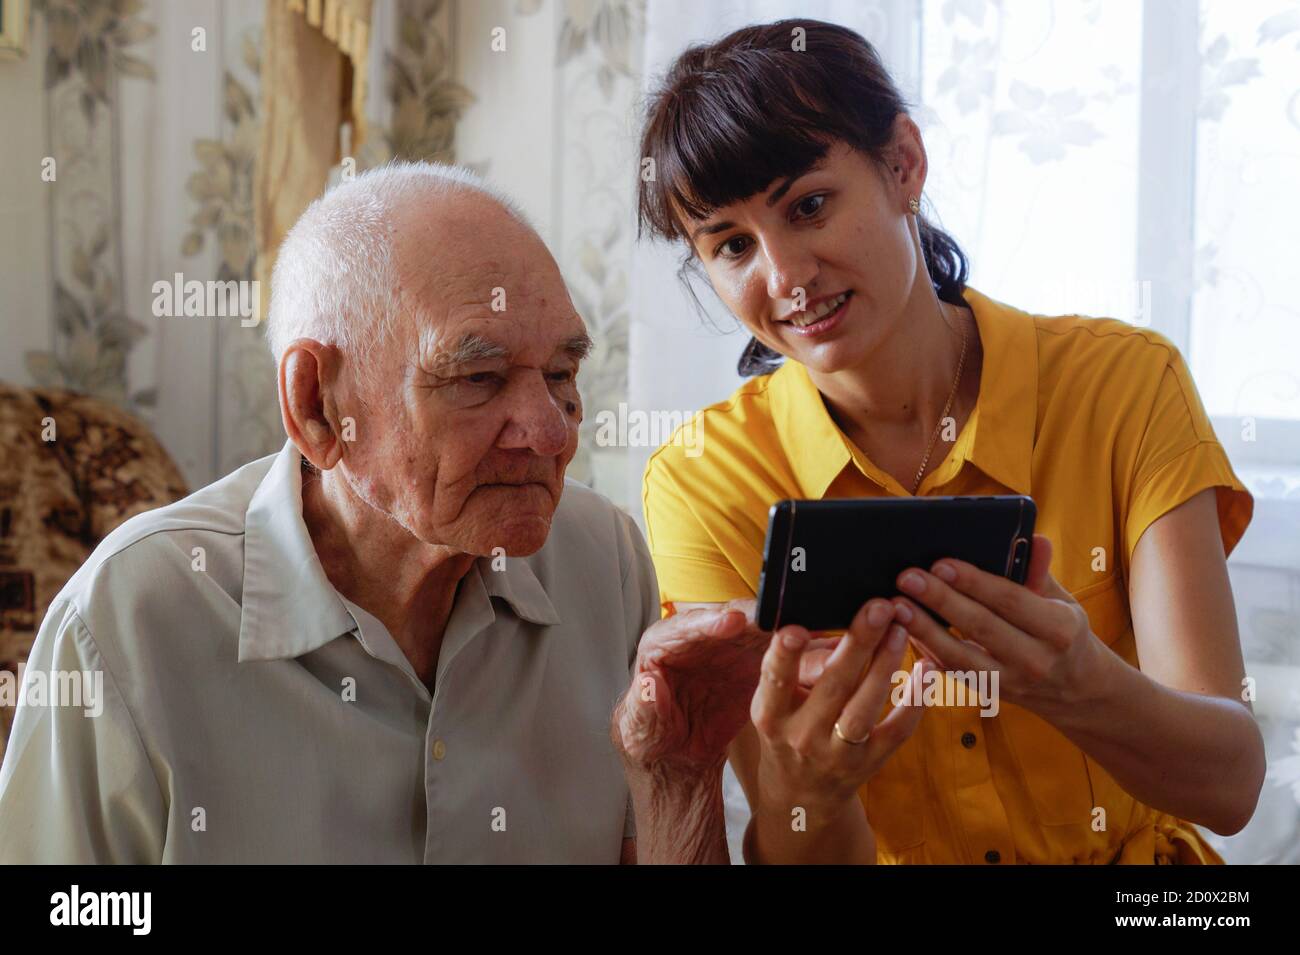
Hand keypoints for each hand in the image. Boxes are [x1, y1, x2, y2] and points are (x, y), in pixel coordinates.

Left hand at [613, 600, 841, 775]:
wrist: (678, 758)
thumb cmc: (651, 739)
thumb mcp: (641, 733)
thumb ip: (644, 709)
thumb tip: (648, 685)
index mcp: (661, 646)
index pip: (685, 627)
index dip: (710, 622)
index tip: (733, 621)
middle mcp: (697, 638)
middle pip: (732, 620)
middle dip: (763, 621)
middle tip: (790, 624)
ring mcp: (728, 648)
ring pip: (763, 634)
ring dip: (793, 637)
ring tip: (822, 641)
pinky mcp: (754, 663)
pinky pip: (782, 655)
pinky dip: (805, 657)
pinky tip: (831, 657)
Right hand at [749, 598, 928, 824]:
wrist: (800, 794)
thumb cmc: (787, 727)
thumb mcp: (775, 702)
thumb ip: (795, 666)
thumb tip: (832, 619)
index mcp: (771, 714)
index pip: (774, 681)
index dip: (783, 657)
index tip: (794, 630)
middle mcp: (802, 735)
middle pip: (832, 686)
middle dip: (857, 643)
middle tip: (878, 607)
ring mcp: (838, 753)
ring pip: (865, 707)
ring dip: (886, 665)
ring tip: (901, 629)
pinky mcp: (870, 762)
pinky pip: (897, 730)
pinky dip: (914, 700)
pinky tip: (926, 669)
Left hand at [890, 533, 1105, 714]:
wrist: (1077, 690)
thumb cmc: (1062, 632)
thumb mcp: (1062, 601)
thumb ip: (1040, 571)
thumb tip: (1035, 538)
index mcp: (1059, 629)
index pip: (1009, 600)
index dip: (974, 582)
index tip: (941, 563)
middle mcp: (1036, 659)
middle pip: (980, 626)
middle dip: (940, 600)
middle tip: (907, 577)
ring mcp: (1010, 682)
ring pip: (959, 656)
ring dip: (924, 630)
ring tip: (897, 605)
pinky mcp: (988, 693)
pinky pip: (952, 671)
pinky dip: (926, 650)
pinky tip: (903, 629)